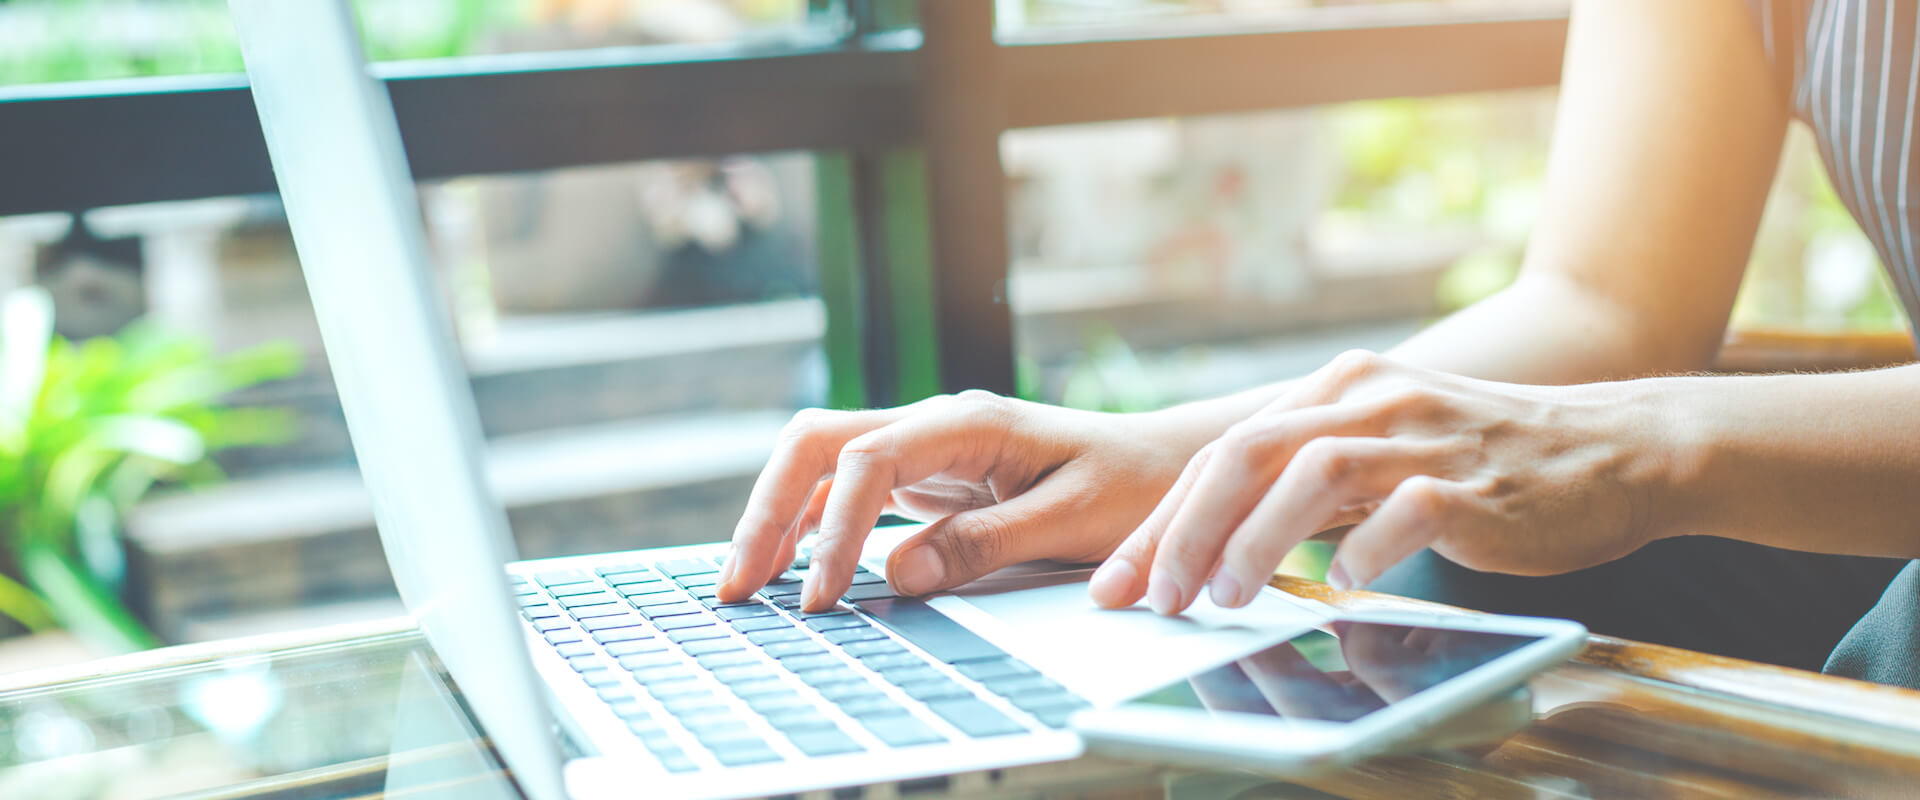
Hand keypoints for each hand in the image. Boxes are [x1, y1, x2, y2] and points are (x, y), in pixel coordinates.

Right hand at [716, 391, 1196, 610]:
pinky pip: (848, 489)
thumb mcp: (1070, 521)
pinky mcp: (927, 475)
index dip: (835, 528)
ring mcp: (925, 446)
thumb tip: (898, 573)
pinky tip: (791, 567)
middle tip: (738, 583)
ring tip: (745, 585)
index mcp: (968, 422)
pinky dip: (811, 525)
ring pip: (822, 463)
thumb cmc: (1132, 488)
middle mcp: (934, 424)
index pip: (868, 460)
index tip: (824, 594)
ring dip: (778, 517)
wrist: (1168, 466)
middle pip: (818, 443)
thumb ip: (985, 544)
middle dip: (767, 508)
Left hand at [1088, 350, 1671, 613]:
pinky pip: (1404, 512)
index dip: (1163, 519)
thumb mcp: (1381, 446)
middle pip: (1246, 453)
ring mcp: (1423, 437)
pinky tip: (1340, 585)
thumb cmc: (1485, 460)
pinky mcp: (1475, 483)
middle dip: (1185, 530)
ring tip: (1225, 597)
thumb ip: (1308, 474)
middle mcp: (1370, 398)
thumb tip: (1218, 531)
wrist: (1616, 448)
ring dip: (1255, 539)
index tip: (1123, 580)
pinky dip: (1361, 551)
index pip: (1223, 451)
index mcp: (1337, 388)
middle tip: (1155, 597)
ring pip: (1311, 472)